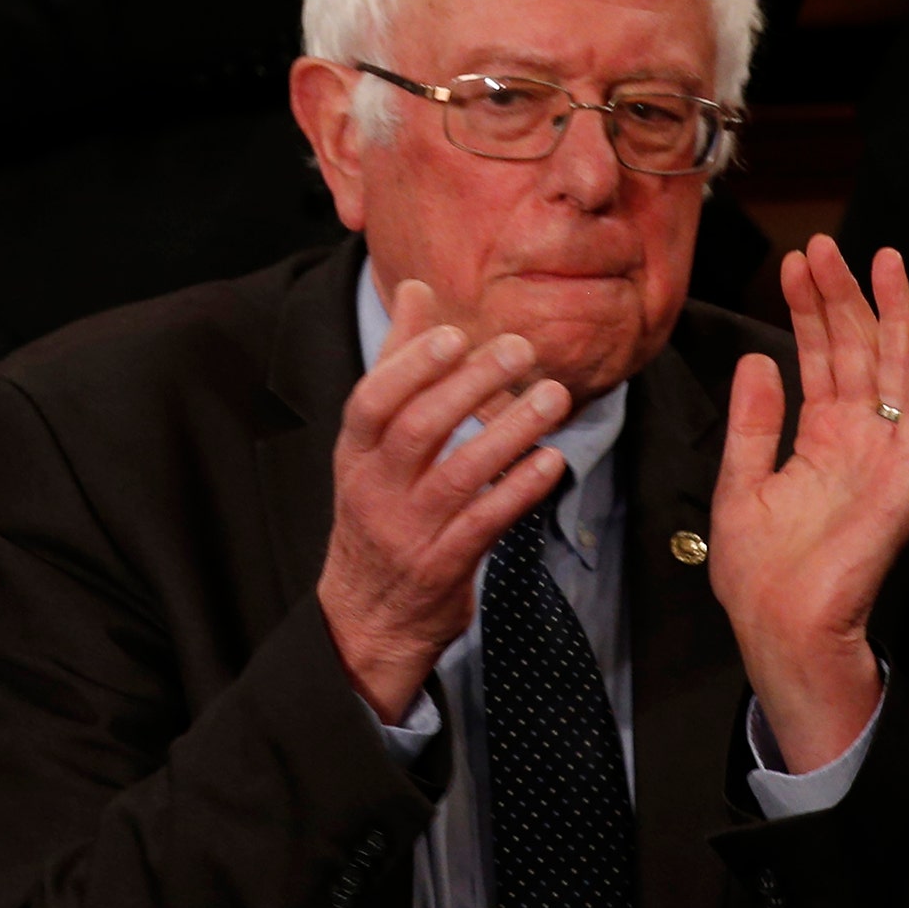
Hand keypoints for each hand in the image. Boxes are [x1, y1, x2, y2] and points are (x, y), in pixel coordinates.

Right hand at [317, 280, 570, 722]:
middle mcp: (374, 490)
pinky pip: (485, 523)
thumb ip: (398, 365)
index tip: (457, 334)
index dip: (411, 366)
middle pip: (417, 429)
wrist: (367, 617)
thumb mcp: (374, 443)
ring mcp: (408, 531)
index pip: (371, 401)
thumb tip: (418, 289)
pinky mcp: (443, 566)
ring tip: (554, 397)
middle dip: (470, 386)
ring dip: (509, 432)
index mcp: (354, 454)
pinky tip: (552, 460)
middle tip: (522, 350)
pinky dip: (519, 489)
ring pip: (458, 475)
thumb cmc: (380, 509)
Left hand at [709, 235, 908, 771]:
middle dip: (844, 297)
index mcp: (821, 441)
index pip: (822, 360)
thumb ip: (755, 423)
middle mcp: (860, 440)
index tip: (792, 263)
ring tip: (880, 257)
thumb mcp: (741, 485)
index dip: (810, 311)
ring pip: (896, 369)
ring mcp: (887, 456)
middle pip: (859, 352)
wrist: (781, 628)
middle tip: (826, 243)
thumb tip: (759, 359)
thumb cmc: (759, 573)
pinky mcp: (907, 478)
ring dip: (890, 313)